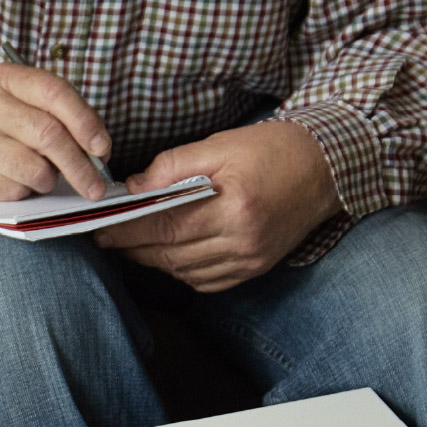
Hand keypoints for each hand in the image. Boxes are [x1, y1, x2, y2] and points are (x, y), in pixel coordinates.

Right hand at [0, 63, 111, 200]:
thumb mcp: (21, 101)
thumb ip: (60, 116)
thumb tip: (98, 153)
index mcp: (5, 77)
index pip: (54, 92)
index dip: (85, 121)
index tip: (102, 147)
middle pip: (48, 134)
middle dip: (80, 165)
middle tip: (96, 186)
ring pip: (34, 169)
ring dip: (49, 180)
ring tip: (42, 174)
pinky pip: (14, 190)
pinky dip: (25, 191)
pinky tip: (14, 179)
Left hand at [94, 120, 340, 292]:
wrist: (324, 169)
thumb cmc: (271, 150)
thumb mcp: (218, 145)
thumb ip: (172, 166)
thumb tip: (135, 187)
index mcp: (234, 207)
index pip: (166, 225)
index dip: (129, 229)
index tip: (102, 227)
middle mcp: (244, 240)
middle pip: (172, 253)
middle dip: (133, 247)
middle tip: (106, 237)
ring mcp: (252, 259)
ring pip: (187, 271)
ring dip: (154, 261)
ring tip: (130, 245)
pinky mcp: (257, 268)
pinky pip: (209, 281)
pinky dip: (182, 271)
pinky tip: (168, 256)